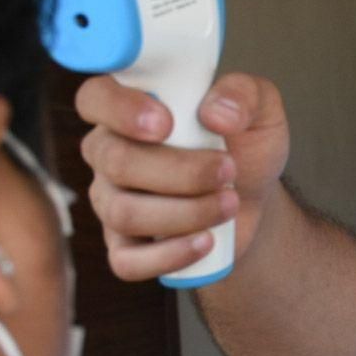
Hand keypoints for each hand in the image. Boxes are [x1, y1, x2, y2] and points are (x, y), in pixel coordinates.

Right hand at [76, 72, 288, 280]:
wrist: (252, 199)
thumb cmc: (244, 145)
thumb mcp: (260, 109)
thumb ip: (245, 94)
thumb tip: (216, 112)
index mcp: (130, 108)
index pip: (96, 98)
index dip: (121, 109)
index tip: (166, 124)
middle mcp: (109, 152)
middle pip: (117, 162)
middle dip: (180, 171)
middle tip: (227, 169)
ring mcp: (111, 201)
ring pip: (124, 213)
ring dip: (186, 211)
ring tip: (229, 203)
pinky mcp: (124, 246)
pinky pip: (126, 261)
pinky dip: (170, 254)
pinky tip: (206, 241)